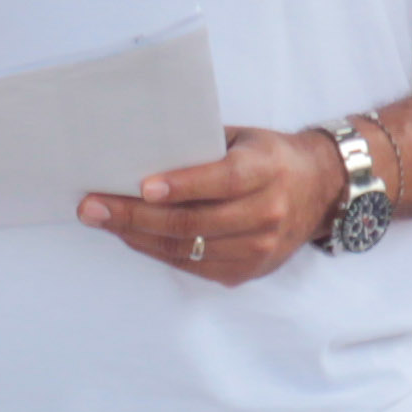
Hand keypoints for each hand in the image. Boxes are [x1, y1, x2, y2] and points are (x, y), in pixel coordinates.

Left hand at [80, 125, 342, 287]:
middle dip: (135, 215)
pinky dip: (156, 251)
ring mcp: (258, 249)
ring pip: (186, 249)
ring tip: (101, 220)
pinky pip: (191, 266)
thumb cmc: (268, 158)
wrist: (319, 191)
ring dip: (136, 236)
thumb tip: (139, 152)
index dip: (182, 185)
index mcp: (266, 171)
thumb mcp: (244, 140)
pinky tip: (131, 235)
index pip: (222, 181)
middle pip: (192, 222)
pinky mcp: (246, 272)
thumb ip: (201, 148)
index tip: (143, 186)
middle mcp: (266, 213)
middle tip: (93, 206)